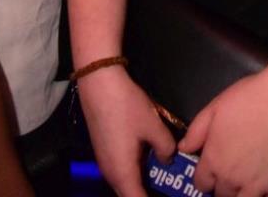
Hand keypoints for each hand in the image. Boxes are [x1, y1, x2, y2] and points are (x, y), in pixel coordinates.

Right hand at [78, 67, 175, 196]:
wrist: (98, 82)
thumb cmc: (126, 106)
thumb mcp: (153, 126)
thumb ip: (166, 148)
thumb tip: (168, 158)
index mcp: (122, 173)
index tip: (168, 196)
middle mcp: (110, 172)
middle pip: (129, 193)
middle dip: (147, 193)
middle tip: (167, 188)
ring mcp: (104, 161)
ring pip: (124, 181)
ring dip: (141, 181)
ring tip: (162, 173)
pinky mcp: (103, 148)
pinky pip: (120, 169)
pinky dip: (134, 170)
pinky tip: (148, 156)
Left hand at [179, 64, 267, 196]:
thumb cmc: (248, 99)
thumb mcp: (214, 107)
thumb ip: (196, 131)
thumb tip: (184, 148)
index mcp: (214, 160)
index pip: (201, 183)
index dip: (204, 178)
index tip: (209, 172)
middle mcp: (231, 179)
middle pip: (221, 196)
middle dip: (222, 187)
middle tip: (229, 175)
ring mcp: (256, 186)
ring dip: (240, 196)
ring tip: (244, 185)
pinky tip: (264, 191)